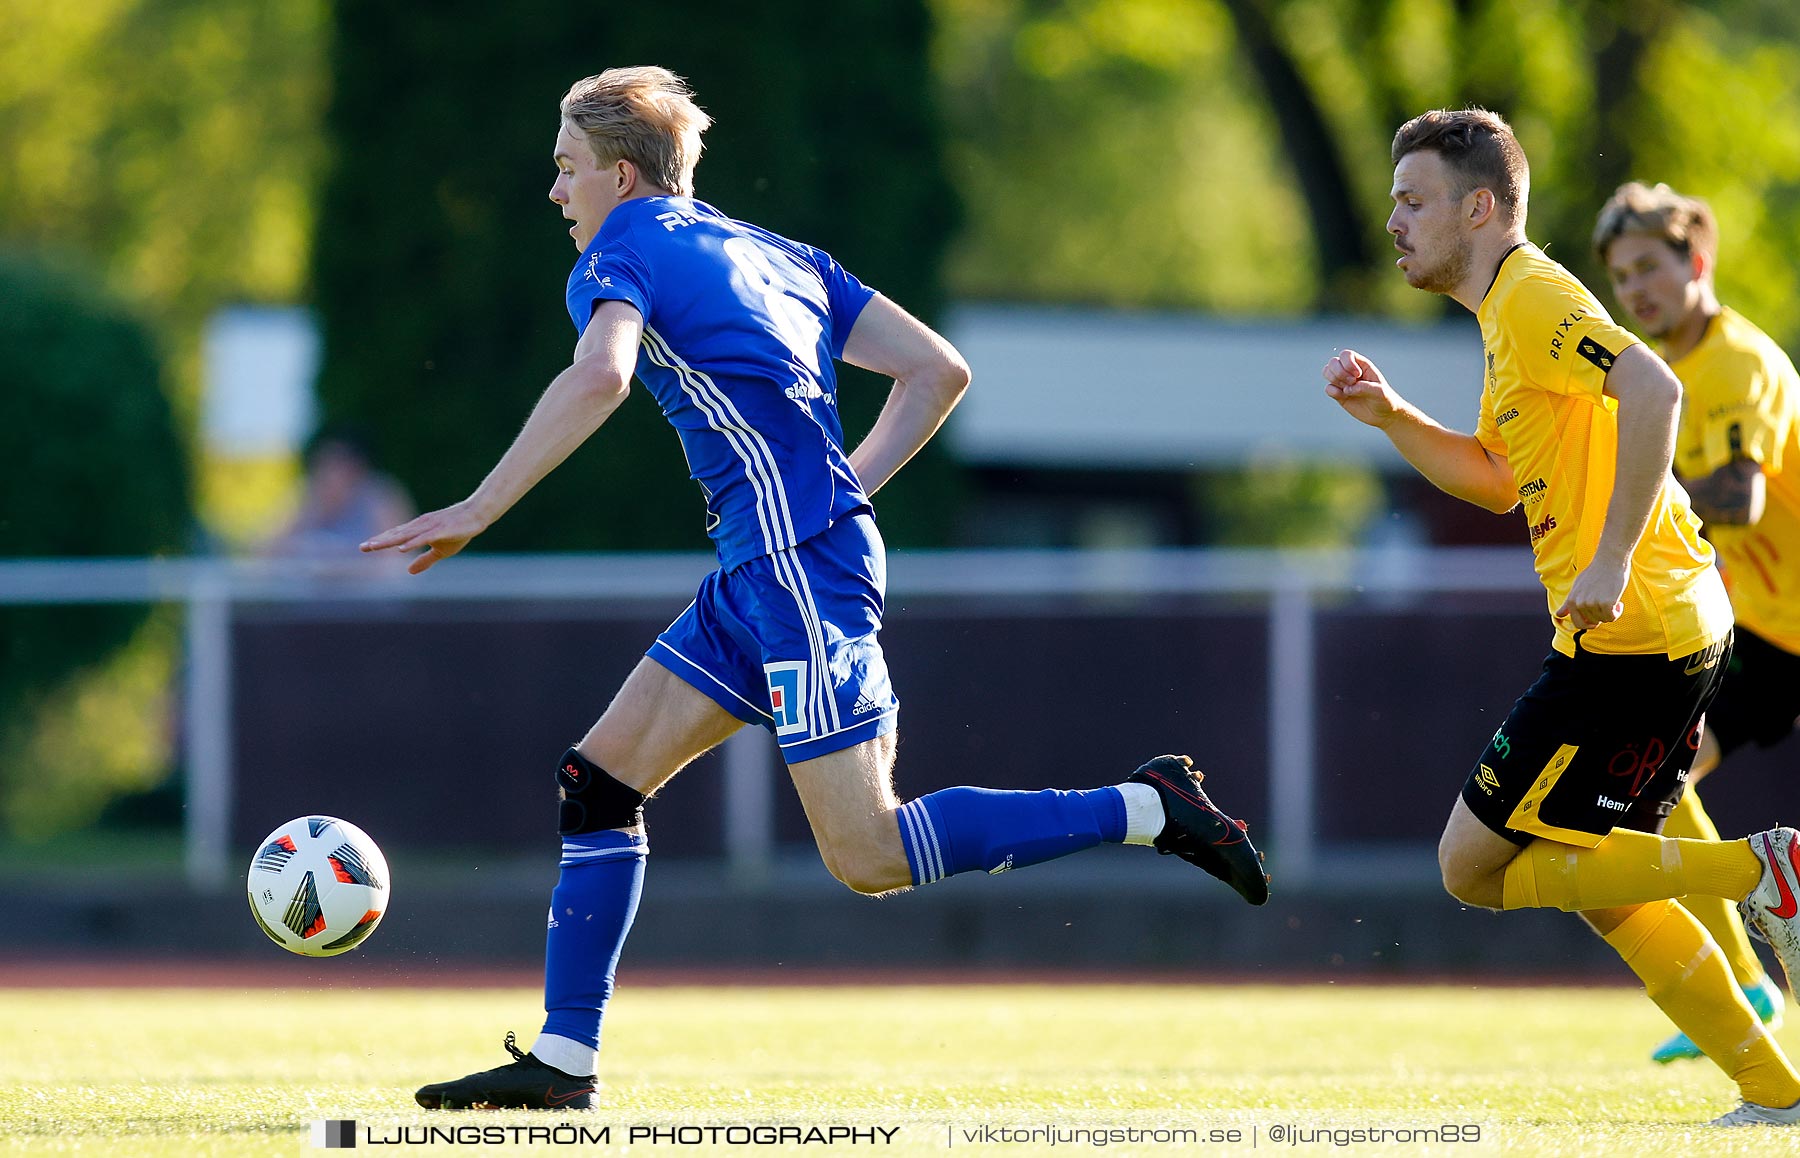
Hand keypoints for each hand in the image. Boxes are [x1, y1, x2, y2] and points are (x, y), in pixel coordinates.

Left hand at [360, 501, 488, 573]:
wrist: (476, 515)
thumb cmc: (459, 531)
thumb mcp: (440, 550)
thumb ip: (424, 560)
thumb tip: (409, 571)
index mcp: (418, 530)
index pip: (395, 536)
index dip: (380, 541)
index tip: (364, 547)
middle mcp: (420, 526)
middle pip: (396, 535)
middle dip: (378, 541)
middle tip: (361, 548)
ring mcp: (430, 527)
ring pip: (405, 536)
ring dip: (389, 541)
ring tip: (374, 546)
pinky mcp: (441, 530)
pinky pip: (424, 538)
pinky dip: (412, 543)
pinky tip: (402, 549)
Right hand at [1322, 349, 1400, 428]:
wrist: (1383, 414)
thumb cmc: (1385, 399)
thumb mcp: (1380, 392)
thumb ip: (1365, 387)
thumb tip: (1347, 389)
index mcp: (1362, 365)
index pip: (1346, 354)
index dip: (1348, 363)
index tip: (1358, 375)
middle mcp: (1350, 371)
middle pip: (1333, 361)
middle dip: (1339, 372)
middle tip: (1352, 382)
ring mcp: (1343, 382)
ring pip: (1327, 372)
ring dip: (1334, 380)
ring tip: (1347, 390)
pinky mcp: (1338, 394)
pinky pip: (1328, 388)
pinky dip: (1333, 392)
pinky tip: (1343, 397)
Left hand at [1554, 558, 1627, 630]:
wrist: (1609, 560)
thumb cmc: (1595, 572)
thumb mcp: (1577, 587)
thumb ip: (1569, 602)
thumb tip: (1558, 614)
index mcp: (1571, 600)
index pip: (1578, 624)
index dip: (1589, 623)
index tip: (1596, 617)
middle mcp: (1579, 603)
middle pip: (1593, 622)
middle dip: (1601, 616)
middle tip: (1605, 604)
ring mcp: (1592, 604)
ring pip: (1604, 620)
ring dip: (1610, 612)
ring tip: (1611, 598)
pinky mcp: (1605, 603)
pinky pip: (1612, 617)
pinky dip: (1617, 612)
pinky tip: (1618, 602)